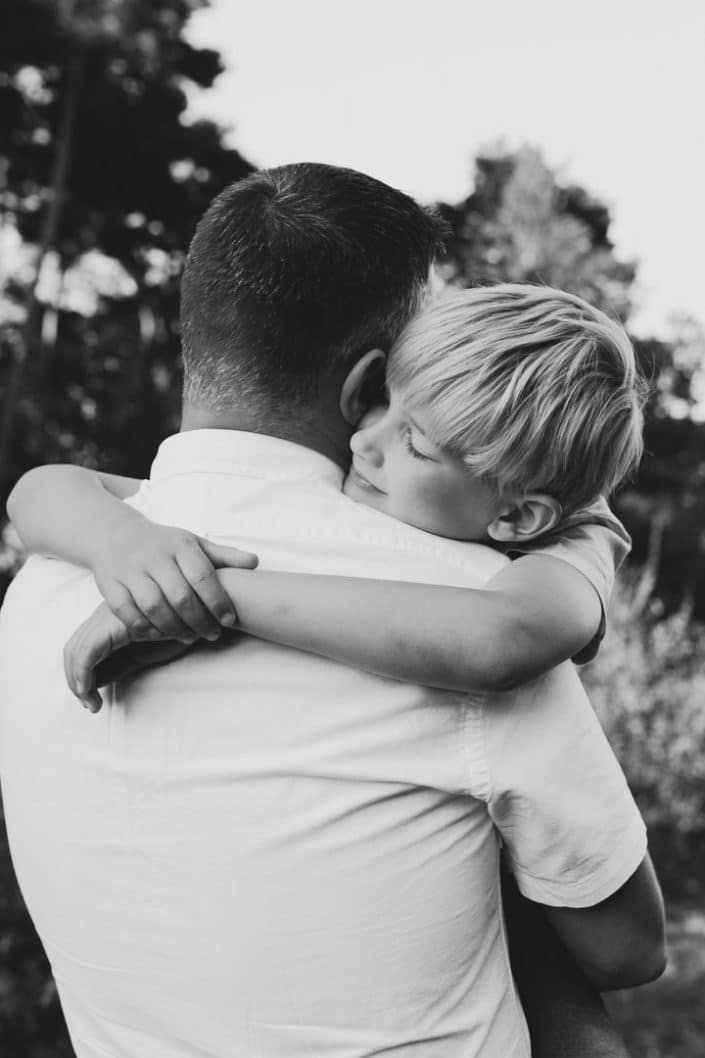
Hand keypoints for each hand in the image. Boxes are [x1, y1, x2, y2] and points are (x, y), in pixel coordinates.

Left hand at [64, 603, 190, 712]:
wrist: (206, 612)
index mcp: (112, 617)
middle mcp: (105, 614)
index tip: (90, 698)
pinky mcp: (114, 624)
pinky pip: (88, 652)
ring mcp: (108, 616)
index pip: (82, 645)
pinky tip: (88, 691)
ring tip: (90, 703)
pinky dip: (83, 673)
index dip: (79, 673)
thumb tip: (96, 682)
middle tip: (89, 704)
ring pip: (76, 650)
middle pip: (74, 646)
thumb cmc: (183, 628)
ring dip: (78, 680)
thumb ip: (121, 662)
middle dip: (74, 679)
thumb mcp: (145, 651)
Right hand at [91, 522, 257, 643]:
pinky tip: (160, 634)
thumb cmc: (164, 544)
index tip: (229, 620)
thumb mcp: (194, 544)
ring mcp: (130, 570)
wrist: (116, 534)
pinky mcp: (109, 584)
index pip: (203, 576)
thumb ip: (224, 556)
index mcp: (179, 545)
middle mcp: (154, 556)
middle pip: (180, 596)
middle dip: (199, 621)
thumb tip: (255, 562)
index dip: (218, 601)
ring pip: (154, 606)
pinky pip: (127, 613)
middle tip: (212, 634)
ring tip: (189, 636)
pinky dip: (145, 628)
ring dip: (174, 628)